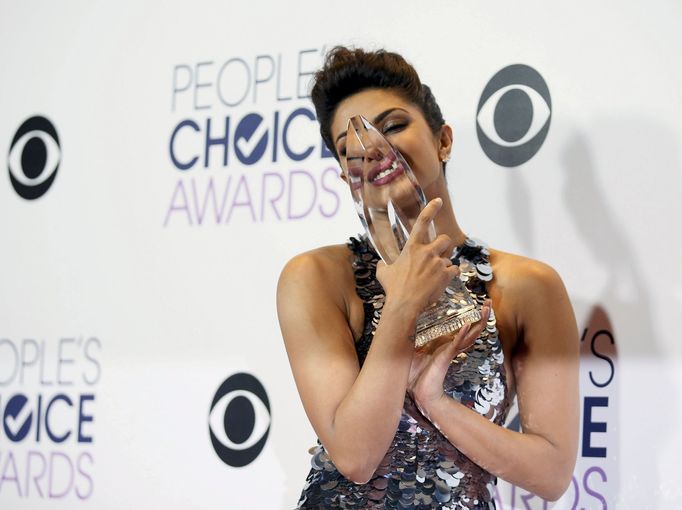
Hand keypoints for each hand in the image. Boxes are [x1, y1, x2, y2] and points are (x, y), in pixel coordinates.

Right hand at [375, 198, 458, 316]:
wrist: (405, 304)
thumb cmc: (393, 289)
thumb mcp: (383, 273)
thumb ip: (384, 265)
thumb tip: (381, 264)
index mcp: (412, 247)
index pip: (422, 222)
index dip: (431, 209)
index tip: (438, 201)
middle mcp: (427, 252)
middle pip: (445, 240)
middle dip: (444, 246)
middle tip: (439, 255)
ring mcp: (438, 263)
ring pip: (449, 258)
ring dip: (445, 265)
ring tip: (435, 276)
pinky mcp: (446, 275)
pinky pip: (454, 270)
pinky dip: (450, 275)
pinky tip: (442, 282)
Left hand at [408, 301, 491, 411]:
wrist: (418, 392)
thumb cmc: (416, 374)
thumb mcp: (415, 350)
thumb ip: (415, 339)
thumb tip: (407, 325)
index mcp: (446, 345)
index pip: (464, 329)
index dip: (473, 318)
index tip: (479, 306)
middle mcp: (451, 347)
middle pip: (472, 330)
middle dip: (482, 317)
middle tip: (489, 303)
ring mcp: (449, 352)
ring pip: (469, 335)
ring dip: (478, 322)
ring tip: (486, 310)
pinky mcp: (445, 357)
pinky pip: (455, 344)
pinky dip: (461, 334)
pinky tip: (467, 325)